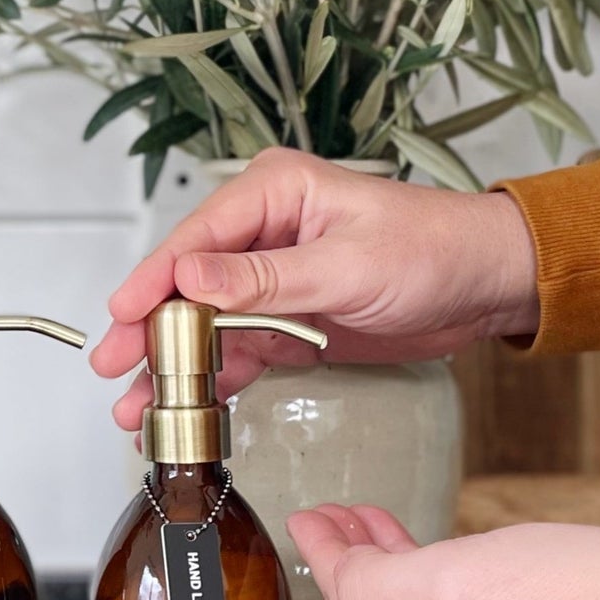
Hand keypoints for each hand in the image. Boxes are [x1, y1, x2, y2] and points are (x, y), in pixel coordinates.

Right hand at [92, 148, 539, 431]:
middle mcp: (264, 230)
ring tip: (136, 406)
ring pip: (205, 324)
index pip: (195, 239)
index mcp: (275, 192)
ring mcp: (272, 278)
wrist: (486, 285)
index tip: (121, 317)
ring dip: (172, 365)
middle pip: (187, 284)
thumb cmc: (434, 251)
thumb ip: (267, 279)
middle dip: (149, 330)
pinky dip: (212, 378)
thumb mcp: (347, 266)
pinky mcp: (288, 317)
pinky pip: (238, 348)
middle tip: (112, 367)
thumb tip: (193, 280)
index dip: (153, 281)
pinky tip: (185, 407)